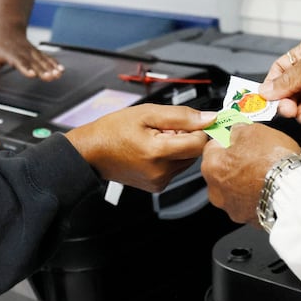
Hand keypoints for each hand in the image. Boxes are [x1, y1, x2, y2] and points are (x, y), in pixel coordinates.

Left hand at [0, 27, 63, 82]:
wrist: (7, 27)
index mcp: (8, 53)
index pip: (18, 61)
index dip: (25, 67)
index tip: (32, 74)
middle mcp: (22, 51)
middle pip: (33, 62)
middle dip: (42, 70)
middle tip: (50, 77)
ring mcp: (30, 51)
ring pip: (41, 59)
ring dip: (51, 67)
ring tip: (58, 74)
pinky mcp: (36, 52)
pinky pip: (46, 57)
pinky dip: (54, 63)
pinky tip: (61, 70)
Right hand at [65, 104, 216, 192]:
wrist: (91, 152)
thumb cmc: (113, 131)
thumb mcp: (147, 113)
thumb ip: (181, 116)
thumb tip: (209, 118)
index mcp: (158, 153)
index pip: (199, 143)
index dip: (197, 129)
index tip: (189, 121)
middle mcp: (161, 172)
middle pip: (194, 153)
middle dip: (186, 137)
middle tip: (165, 128)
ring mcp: (159, 182)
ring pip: (186, 161)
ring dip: (179, 147)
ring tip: (157, 138)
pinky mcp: (157, 186)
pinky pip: (175, 169)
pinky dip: (170, 157)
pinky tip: (153, 150)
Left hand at [202, 124, 300, 224]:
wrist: (294, 191)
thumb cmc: (273, 162)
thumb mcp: (254, 130)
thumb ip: (238, 130)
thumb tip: (236, 131)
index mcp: (212, 166)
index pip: (213, 146)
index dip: (228, 140)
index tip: (238, 139)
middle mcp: (216, 190)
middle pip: (222, 171)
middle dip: (236, 163)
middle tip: (255, 157)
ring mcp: (231, 208)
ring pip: (235, 189)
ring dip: (245, 182)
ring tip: (265, 174)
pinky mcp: (247, 219)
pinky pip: (248, 204)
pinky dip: (256, 197)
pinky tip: (269, 188)